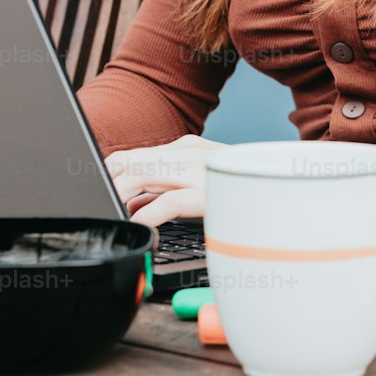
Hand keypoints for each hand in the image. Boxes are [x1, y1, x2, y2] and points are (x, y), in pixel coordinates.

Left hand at [104, 134, 227, 229]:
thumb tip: (132, 205)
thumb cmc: (234, 192)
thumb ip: (161, 194)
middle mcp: (188, 153)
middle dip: (107, 183)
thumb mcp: (195, 188)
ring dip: (119, 194)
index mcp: (184, 149)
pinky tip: (137, 226)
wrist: (280, 194)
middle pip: (131, 162)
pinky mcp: (207, 193)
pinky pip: (167, 202)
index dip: (108, 175)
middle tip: (96, 204)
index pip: (132, 156)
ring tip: (108, 211)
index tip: (96, 192)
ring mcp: (198, 170)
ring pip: (142, 174)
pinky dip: (146, 215)